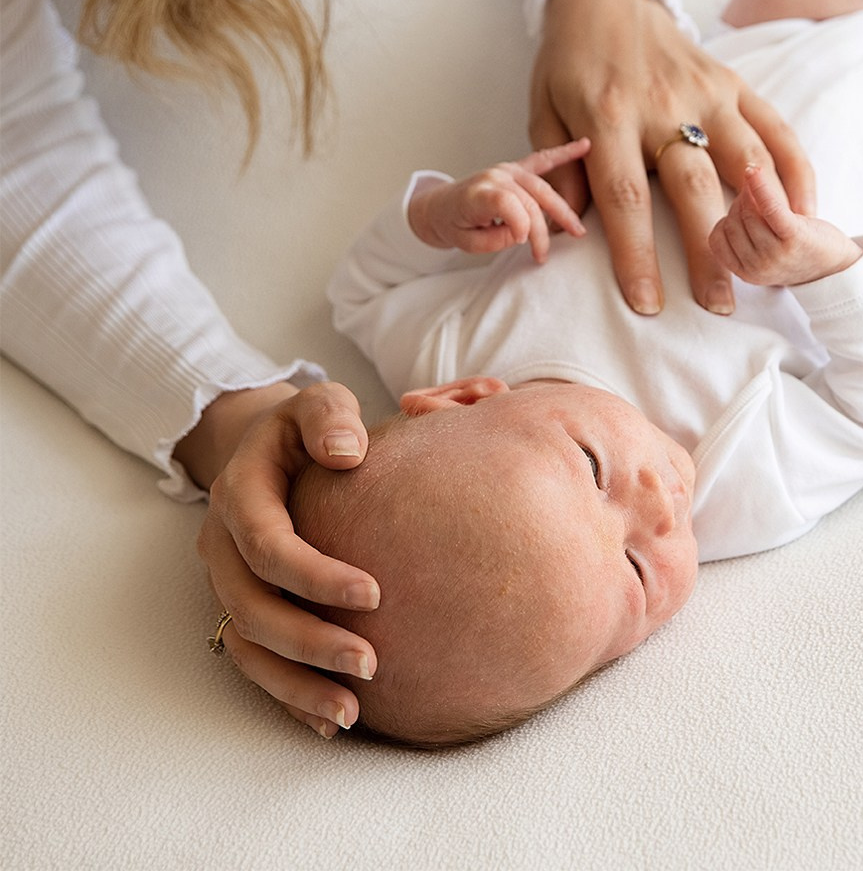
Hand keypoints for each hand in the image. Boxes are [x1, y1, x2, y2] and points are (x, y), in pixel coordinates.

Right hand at [176, 381, 379, 739]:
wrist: (266, 445)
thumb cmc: (308, 426)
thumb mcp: (318, 403)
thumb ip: (329, 417)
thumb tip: (347, 450)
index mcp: (241, 495)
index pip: (269, 546)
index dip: (315, 576)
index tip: (375, 594)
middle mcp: (223, 546)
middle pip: (254, 608)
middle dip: (310, 643)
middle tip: (372, 663)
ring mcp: (227, 582)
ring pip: (249, 646)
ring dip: (296, 684)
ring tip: (352, 712)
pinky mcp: (242, 607)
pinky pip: (254, 662)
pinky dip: (287, 695)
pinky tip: (330, 722)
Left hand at [408, 139, 589, 261]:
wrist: (440, 206)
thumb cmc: (453, 224)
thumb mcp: (466, 243)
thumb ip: (494, 240)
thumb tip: (522, 233)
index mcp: (478, 194)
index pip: (508, 204)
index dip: (520, 225)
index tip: (521, 243)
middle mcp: (495, 177)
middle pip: (530, 200)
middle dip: (542, 230)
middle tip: (544, 254)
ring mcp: (506, 171)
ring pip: (543, 188)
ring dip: (562, 210)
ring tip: (577, 230)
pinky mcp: (515, 169)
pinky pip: (542, 160)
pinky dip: (564, 153)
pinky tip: (585, 146)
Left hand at [532, 0, 815, 315]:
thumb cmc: (570, 63)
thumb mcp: (544, 111)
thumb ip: (559, 170)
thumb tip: (570, 230)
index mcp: (608, 116)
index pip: (625, 197)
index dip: (637, 254)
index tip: (647, 302)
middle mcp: (663, 105)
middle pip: (691, 188)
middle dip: (707, 251)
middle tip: (719, 303)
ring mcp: (705, 92)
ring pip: (743, 161)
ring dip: (759, 216)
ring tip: (770, 264)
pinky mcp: (733, 82)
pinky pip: (773, 127)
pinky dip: (794, 168)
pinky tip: (806, 207)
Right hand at [709, 165, 862, 286]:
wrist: (840, 266)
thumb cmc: (799, 253)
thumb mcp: (762, 253)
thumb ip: (740, 237)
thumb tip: (717, 195)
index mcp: (745, 273)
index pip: (716, 237)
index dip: (728, 218)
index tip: (746, 212)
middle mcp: (757, 268)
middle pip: (733, 220)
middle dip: (744, 204)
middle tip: (762, 201)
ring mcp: (775, 255)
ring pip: (748, 211)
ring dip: (755, 195)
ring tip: (769, 194)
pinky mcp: (794, 238)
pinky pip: (769, 207)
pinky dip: (761, 186)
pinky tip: (753, 170)